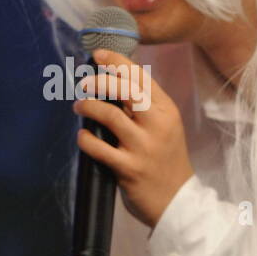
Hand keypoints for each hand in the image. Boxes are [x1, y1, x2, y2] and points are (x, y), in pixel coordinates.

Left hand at [74, 48, 193, 228]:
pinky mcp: (129, 168)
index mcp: (167, 111)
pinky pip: (100, 148)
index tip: (98, 54)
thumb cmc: (166, 160)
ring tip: (79, 106)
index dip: (117, 62)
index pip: (142, 78)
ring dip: (89, 106)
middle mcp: (158, 125)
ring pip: (110, 116)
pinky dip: (85, 139)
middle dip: (101, 81)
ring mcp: (144, 147)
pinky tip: (82, 136)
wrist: (177, 201)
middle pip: (127, 91)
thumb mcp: (165, 127)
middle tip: (84, 83)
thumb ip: (145, 106)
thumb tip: (114, 81)